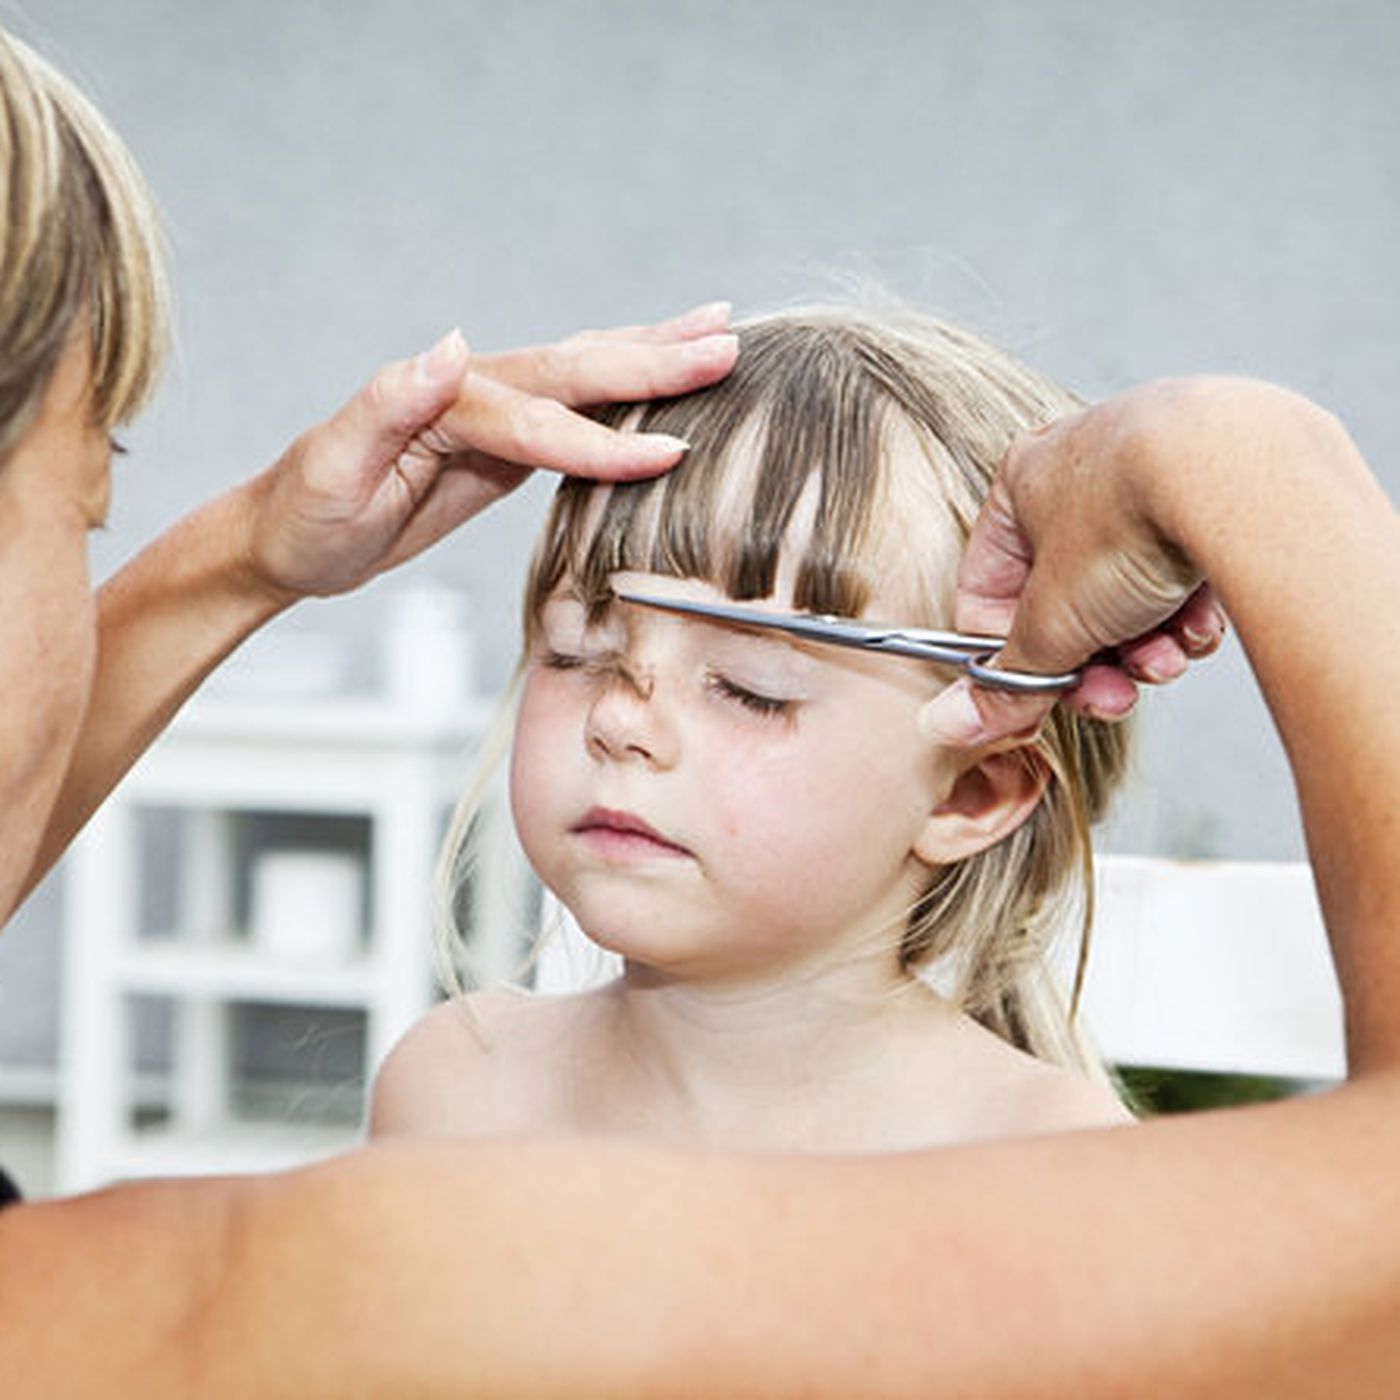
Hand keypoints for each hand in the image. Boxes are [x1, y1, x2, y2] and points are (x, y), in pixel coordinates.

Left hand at [238, 303, 738, 600]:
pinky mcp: (501, 444)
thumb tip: (448, 343)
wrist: (286, 539)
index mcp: (442, 402)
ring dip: (650, 354)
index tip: (670, 450)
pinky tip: (656, 385)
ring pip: (584, 376)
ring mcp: (492, 415)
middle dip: (654, 362)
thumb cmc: (305, 514)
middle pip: (576, 371)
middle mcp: (473, 393)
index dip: (603, 438)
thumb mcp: (333, 467)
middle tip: (727, 344)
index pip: (538, 419)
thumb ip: (388, 403)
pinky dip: (624, 393)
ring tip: (716, 330)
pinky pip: (577, 413)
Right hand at [920, 379, 1237, 745]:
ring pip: (1126, 592)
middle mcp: (1080, 471)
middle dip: (1091, 660)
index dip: (1012, 656)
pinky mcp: (1211, 491)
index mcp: (1019, 483)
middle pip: (1065, 599)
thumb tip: (962, 721)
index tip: (1038, 697)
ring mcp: (1148, 475)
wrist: (1241, 475)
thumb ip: (1010, 678)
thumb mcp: (1052, 623)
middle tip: (1111, 693)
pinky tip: (1199, 626)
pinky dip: (1187, 611)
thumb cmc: (1128, 519)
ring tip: (1165, 659)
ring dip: (1143, 645)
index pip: (991, 590)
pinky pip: (1182, 570)